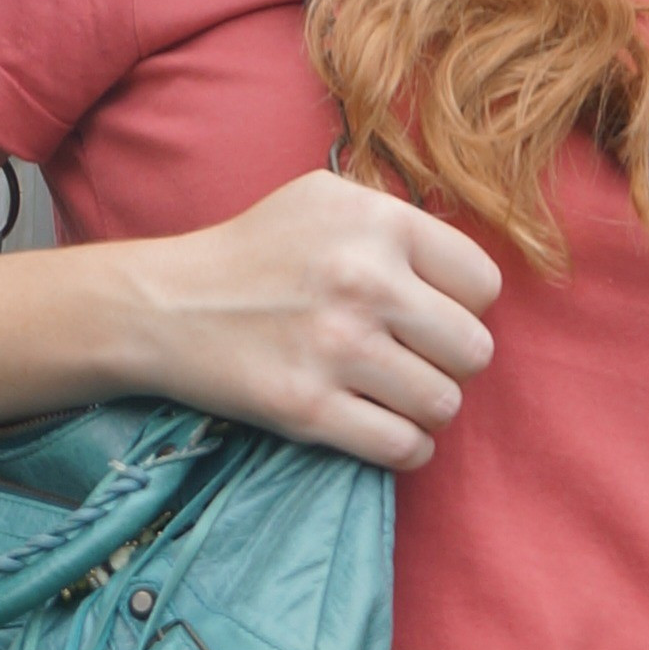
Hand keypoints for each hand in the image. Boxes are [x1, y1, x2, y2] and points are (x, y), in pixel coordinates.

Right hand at [114, 169, 501, 469]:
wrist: (166, 304)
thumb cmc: (256, 253)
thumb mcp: (325, 200)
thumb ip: (395, 222)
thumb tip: (463, 270)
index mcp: (377, 221)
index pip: (482, 284)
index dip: (464, 308)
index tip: (430, 317)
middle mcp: (364, 280)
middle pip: (473, 351)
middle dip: (451, 364)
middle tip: (415, 363)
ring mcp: (336, 347)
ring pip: (444, 404)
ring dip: (427, 410)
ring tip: (395, 396)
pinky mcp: (307, 407)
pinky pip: (403, 447)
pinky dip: (405, 448)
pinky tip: (383, 429)